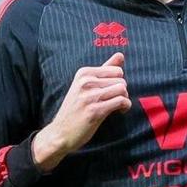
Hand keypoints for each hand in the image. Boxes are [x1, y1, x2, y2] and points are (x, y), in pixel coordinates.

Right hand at [31, 52, 130, 167]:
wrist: (61, 132)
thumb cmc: (76, 109)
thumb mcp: (86, 85)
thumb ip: (104, 69)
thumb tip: (120, 54)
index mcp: (84, 73)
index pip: (116, 70)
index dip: (119, 81)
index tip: (113, 92)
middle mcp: (86, 82)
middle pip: (121, 80)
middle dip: (123, 91)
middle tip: (115, 101)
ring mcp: (90, 96)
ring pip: (122, 89)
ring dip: (124, 99)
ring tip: (117, 106)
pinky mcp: (95, 110)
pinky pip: (121, 101)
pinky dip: (125, 107)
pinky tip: (119, 111)